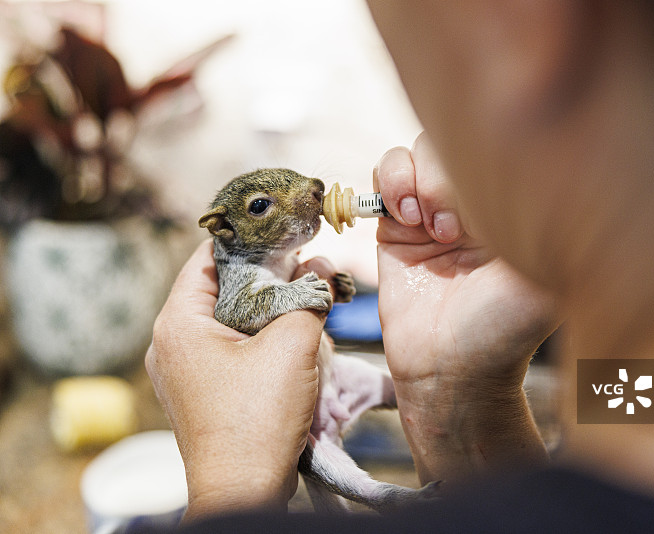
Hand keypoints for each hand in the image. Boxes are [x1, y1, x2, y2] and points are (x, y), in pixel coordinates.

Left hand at [145, 241, 327, 519]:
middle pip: (222, 286)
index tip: (288, 230)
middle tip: (307, 265)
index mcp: (179, 321)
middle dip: (268, 276)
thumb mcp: (293, 348)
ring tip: (305, 301)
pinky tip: (292, 339)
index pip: (211, 254)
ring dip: (269, 308)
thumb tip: (323, 267)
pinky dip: (260, 336)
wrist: (242, 494)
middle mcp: (171, 341)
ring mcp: (183, 369)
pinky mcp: (200, 390)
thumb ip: (310, 296)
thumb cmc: (257, 422)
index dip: (252, 238)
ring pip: (230, 317)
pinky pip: (230, 346)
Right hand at [375, 133, 559, 482]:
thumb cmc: (504, 330)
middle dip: (442, 177)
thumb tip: (558, 159)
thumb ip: (553, 219)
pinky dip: (388, 186)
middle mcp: (473, 204)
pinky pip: (382, 176)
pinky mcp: (395, 227)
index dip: (478, 166)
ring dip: (413, 180)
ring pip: (415, 152)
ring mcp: (432, 212)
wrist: (450, 372)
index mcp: (514, 206)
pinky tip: (404, 221)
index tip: (480, 215)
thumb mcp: (545, 274)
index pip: (496, 146)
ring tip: (426, 227)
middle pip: (450, 141)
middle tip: (450, 231)